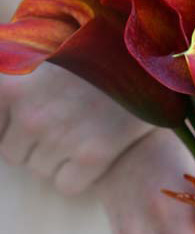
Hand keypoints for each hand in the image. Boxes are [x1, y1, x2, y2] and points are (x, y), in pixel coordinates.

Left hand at [0, 63, 152, 194]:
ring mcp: (61, 138)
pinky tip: (94, 149)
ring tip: (80, 131)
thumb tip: (5, 100)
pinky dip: (79, 175)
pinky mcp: (92, 156)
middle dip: (33, 145)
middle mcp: (30, 115)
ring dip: (57, 159)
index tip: (32, 115)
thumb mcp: (39, 48)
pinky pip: (67, 185)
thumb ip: (12, 75)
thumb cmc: (89, 51)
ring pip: (41, 171)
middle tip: (61, 123)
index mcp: (9, 86)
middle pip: (14, 154)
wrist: (143, 60)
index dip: (11, 126)